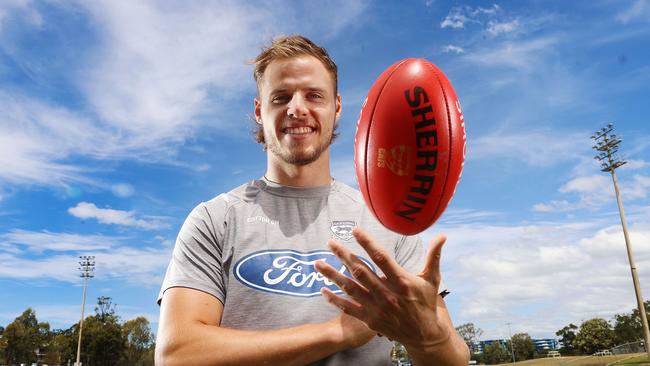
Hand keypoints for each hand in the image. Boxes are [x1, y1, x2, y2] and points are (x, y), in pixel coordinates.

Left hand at [315, 227, 449, 350]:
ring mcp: (377, 307)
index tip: (355, 230)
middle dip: (344, 255)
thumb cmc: (427, 303)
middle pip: (361, 271)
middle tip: (330, 243)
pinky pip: (348, 308)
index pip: (381, 257)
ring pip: (350, 288)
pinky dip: (335, 299)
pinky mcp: (370, 319)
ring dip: (333, 275)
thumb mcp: (432, 280)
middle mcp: (387, 293)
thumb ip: (434, 256)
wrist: (424, 335)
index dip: (367, 243)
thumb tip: (442, 236)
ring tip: (318, 263)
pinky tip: (323, 290)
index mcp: (401, 281)